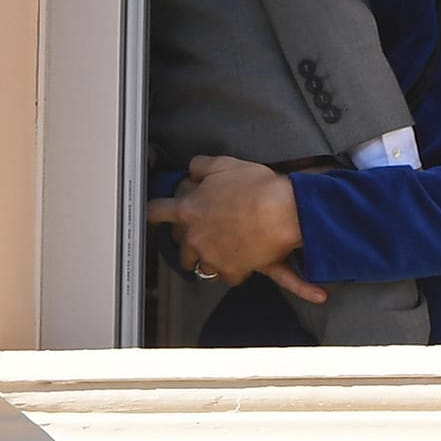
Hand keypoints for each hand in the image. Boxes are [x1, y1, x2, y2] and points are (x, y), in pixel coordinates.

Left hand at [146, 155, 325, 303]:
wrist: (286, 211)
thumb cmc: (259, 188)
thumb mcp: (226, 164)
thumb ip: (202, 166)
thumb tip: (193, 170)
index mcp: (188, 209)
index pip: (156, 212)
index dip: (154, 213)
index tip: (156, 215)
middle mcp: (195, 236)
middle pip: (180, 247)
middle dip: (190, 242)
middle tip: (207, 233)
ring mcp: (212, 256)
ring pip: (202, 265)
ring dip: (211, 258)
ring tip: (229, 249)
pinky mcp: (232, 270)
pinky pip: (229, 276)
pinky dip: (237, 270)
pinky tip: (248, 262)